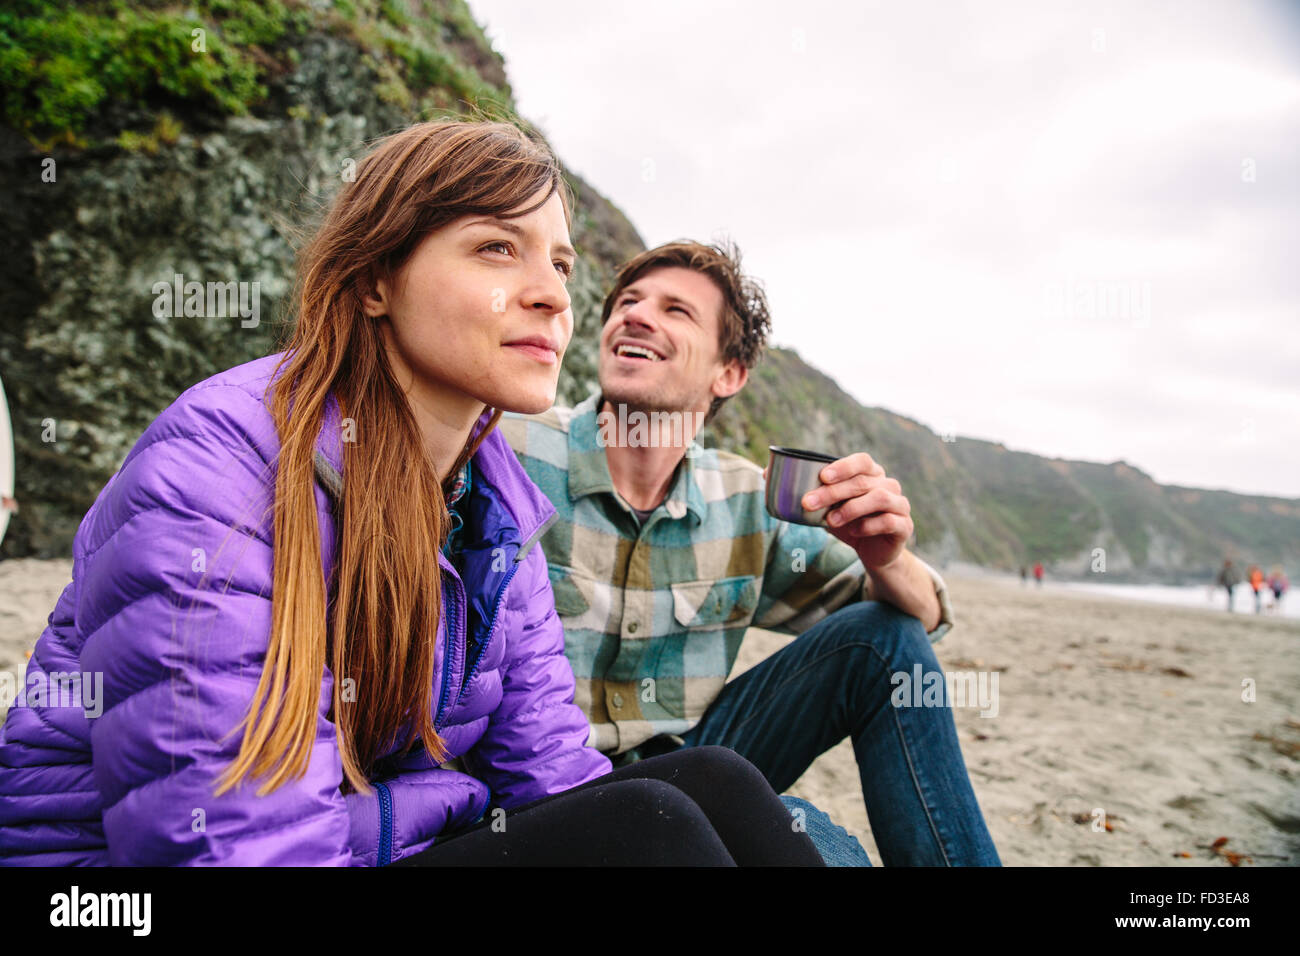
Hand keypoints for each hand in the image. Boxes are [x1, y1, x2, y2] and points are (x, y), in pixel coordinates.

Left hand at [799, 452, 911, 570]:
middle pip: (862, 482)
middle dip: (833, 492)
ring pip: (879, 498)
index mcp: (873, 475)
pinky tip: (853, 531)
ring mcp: (900, 505)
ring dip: (851, 508)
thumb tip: (783, 484)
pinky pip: (888, 521)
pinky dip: (868, 526)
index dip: (843, 467)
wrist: (872, 553)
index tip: (822, 476)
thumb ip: (817, 497)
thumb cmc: (850, 524)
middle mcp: (889, 485)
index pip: (862, 461)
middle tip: (809, 502)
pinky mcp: (904, 526)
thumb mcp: (831, 510)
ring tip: (830, 520)